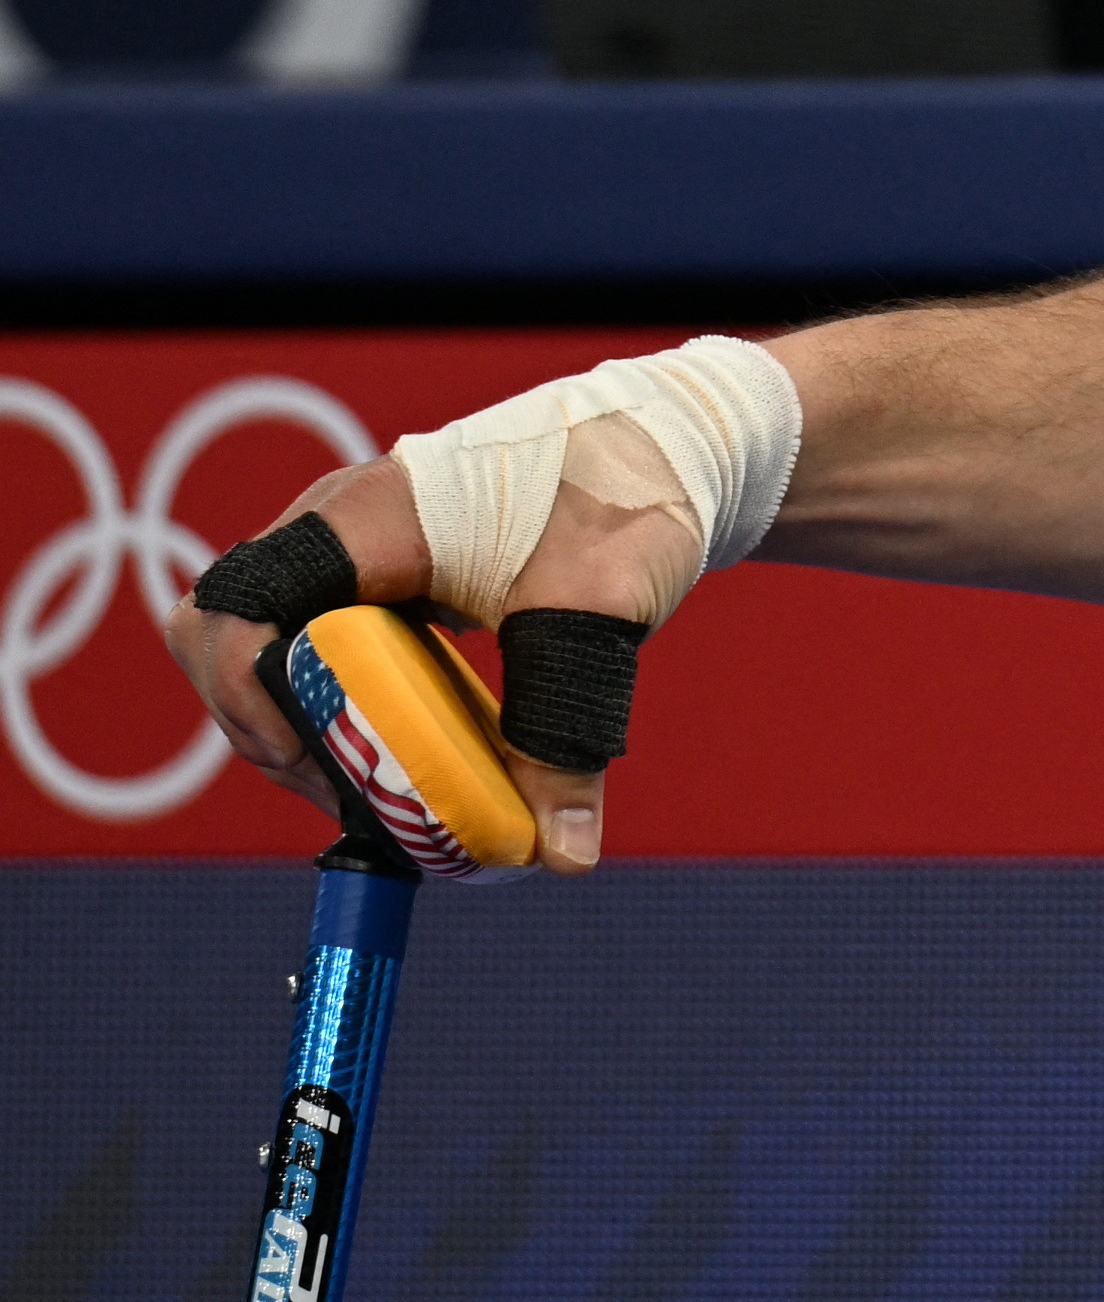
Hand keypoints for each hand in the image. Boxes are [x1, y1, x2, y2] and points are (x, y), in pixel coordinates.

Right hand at [164, 423, 710, 873]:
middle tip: (345, 794)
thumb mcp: (596, 617)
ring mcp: (352, 545)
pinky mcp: (383, 573)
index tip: (313, 760)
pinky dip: (340, 702)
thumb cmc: (629, 502)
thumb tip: (565, 855)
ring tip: (373, 789)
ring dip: (300, 721)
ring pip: (269, 644)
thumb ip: (568, 732)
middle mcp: (337, 524)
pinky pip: (319, 642)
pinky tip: (398, 752)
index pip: (240, 605)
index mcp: (366, 516)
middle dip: (268, 727)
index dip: (244, 694)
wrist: (672, 447)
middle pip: (233, 637)